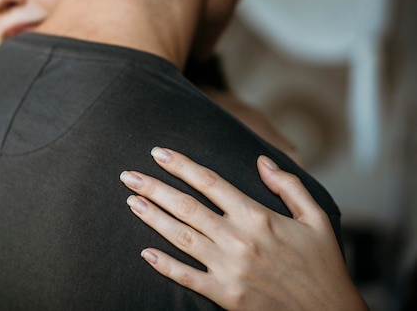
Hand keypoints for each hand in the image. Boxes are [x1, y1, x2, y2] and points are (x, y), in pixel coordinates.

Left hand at [120, 148, 366, 310]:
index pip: (210, 182)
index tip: (158, 153)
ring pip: (181, 237)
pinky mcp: (225, 295)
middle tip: (128, 175)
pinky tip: (145, 253)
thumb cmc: (322, 265)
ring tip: (131, 202)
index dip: (181, 166)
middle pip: (186, 206)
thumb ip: (288, 185)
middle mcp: (238, 239)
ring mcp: (229, 268)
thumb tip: (261, 160)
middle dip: (154, 188)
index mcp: (257, 216)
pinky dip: (165, 265)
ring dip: (152, 218)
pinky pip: (188, 277)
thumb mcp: (317, 217)